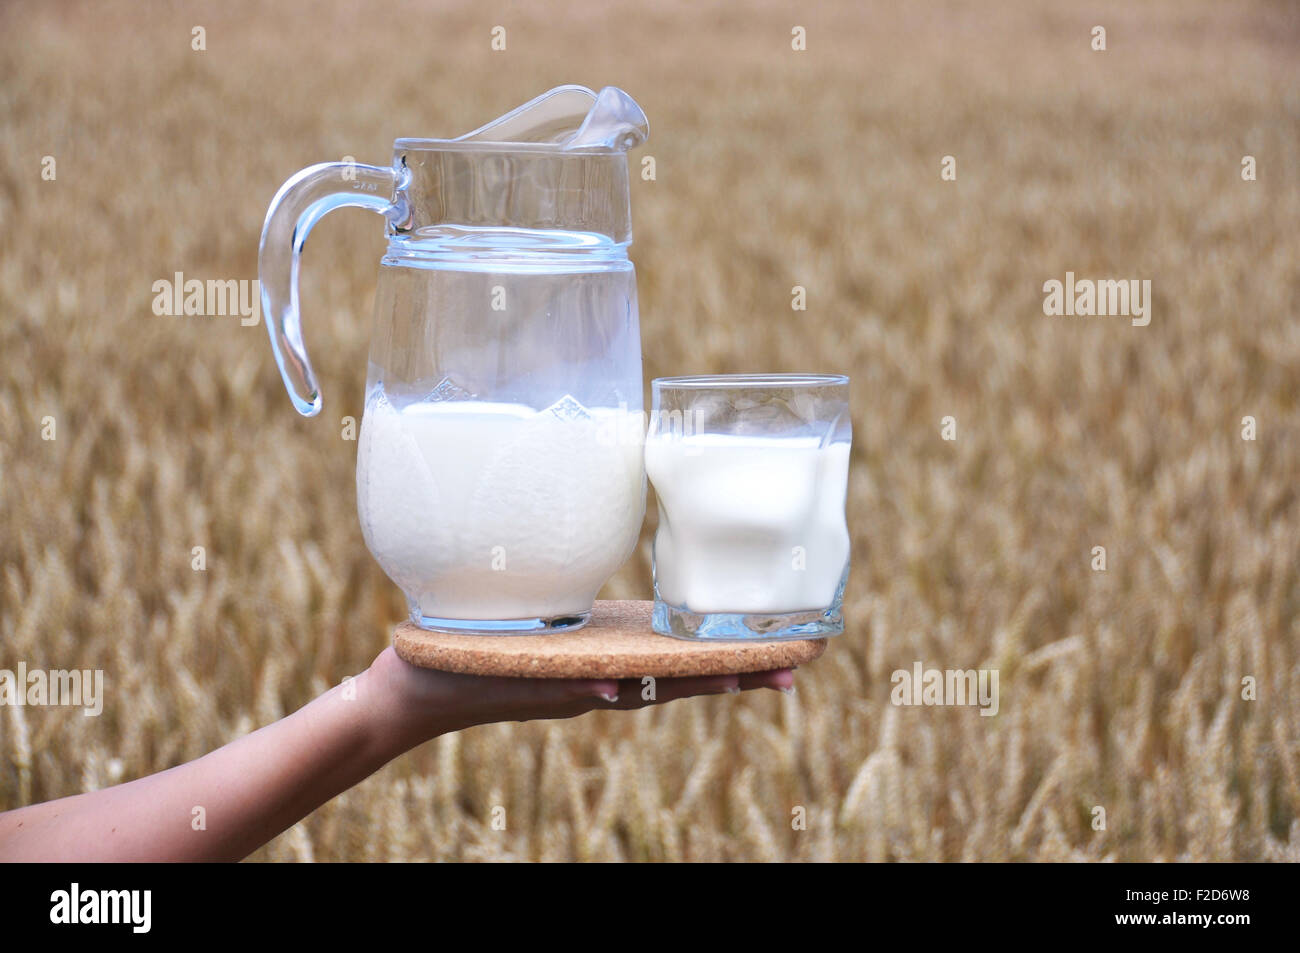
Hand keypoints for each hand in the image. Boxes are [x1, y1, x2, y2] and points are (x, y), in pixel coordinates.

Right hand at [363, 646, 794, 746]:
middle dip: (734, 669)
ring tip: (758, 660)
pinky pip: (626, 658)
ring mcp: (582, 672)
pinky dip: (663, 655)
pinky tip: (684, 644)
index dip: (719, 673)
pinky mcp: (565, 658)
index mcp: (587, 682)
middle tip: (794, 666)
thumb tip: (618, 689)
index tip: (769, 669)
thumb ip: (557, 683)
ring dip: (708, 664)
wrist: (408, 695)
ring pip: (658, 670)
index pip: (668, 680)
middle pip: (678, 676)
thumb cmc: (448, 677)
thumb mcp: (502, 678)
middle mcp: (595, 680)